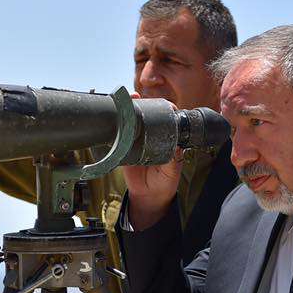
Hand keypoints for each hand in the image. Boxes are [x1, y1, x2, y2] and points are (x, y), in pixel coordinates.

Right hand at [121, 95, 182, 229]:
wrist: (148, 196)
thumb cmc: (164, 182)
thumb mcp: (172, 171)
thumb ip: (175, 160)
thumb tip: (179, 146)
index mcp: (165, 139)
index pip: (165, 119)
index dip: (164, 108)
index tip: (162, 103)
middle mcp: (150, 137)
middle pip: (145, 116)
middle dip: (141, 103)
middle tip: (136, 96)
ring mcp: (136, 142)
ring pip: (131, 122)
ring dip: (128, 109)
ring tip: (126, 99)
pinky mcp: (124, 149)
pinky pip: (119, 136)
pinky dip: (115, 126)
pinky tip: (113, 115)